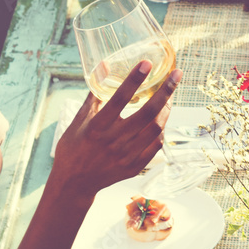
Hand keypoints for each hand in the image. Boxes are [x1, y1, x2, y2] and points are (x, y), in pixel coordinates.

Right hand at [52, 62, 181, 197]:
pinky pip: (156, 146)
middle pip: (147, 113)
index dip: (134, 79)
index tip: (147, 63)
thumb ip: (95, 94)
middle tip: (176, 74)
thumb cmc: (73, 148)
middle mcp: (113, 141)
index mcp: (97, 127)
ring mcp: (125, 156)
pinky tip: (161, 119)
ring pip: (156, 129)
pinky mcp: (134, 167)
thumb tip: (104, 65)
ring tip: (170, 95)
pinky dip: (161, 130)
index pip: (119, 98)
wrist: (73, 184)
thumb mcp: (78, 120)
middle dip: (166, 91)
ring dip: (166, 109)